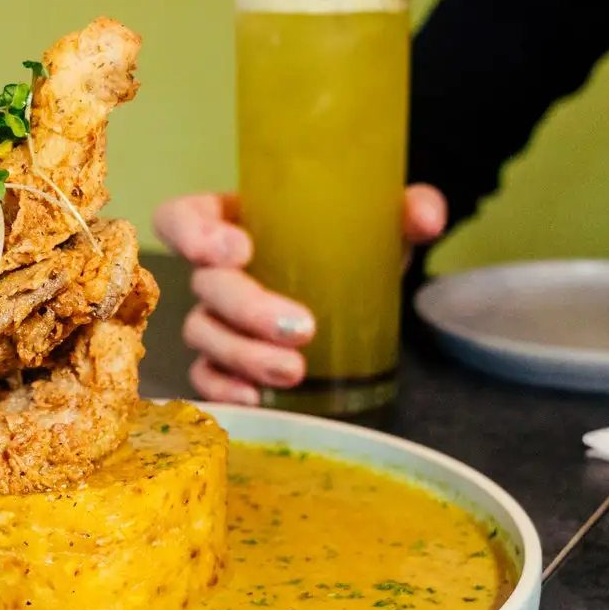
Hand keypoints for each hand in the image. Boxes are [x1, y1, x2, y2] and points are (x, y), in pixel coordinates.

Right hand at [152, 186, 447, 405]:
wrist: (359, 290)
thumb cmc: (350, 244)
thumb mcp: (380, 220)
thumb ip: (406, 208)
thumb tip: (426, 219)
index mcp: (234, 220)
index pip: (182, 217)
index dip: (194, 232)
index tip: (241, 248)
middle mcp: (216, 270)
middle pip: (204, 285)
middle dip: (248, 309)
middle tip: (302, 328)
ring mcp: (216, 320)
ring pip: (205, 335)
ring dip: (246, 355)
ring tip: (295, 372)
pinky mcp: (225, 363)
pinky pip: (207, 378)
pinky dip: (226, 390)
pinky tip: (256, 400)